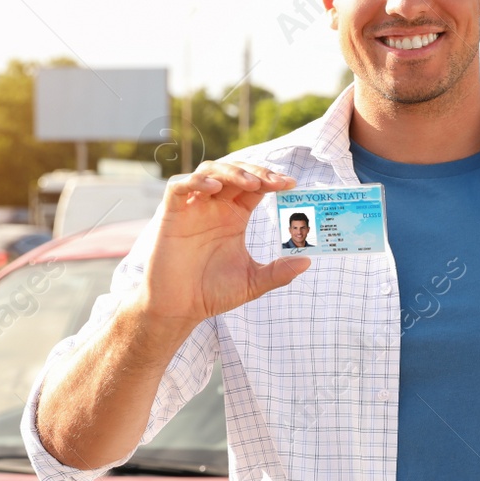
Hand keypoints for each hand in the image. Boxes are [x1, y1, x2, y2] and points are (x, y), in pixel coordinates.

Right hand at [140, 159, 308, 327]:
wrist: (179, 309)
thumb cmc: (211, 293)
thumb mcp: (252, 283)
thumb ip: (279, 272)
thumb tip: (308, 261)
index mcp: (234, 217)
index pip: (255, 187)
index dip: (272, 180)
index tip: (292, 185)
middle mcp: (214, 207)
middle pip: (235, 172)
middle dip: (257, 172)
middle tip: (277, 182)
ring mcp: (192, 208)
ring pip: (210, 171)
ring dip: (232, 172)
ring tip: (252, 183)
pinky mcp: (171, 214)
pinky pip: (179, 186)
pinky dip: (196, 181)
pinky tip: (214, 188)